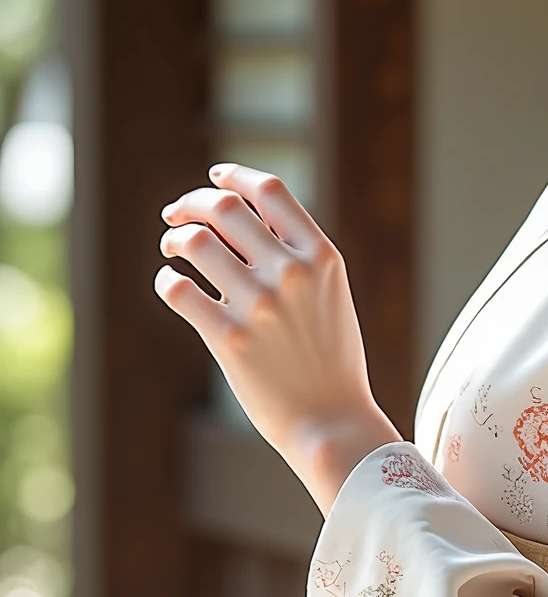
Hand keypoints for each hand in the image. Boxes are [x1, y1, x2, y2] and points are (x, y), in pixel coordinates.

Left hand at [155, 163, 400, 512]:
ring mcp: (260, 305)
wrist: (332, 420)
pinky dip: (167, 280)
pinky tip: (172, 285)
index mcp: (321, 256)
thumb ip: (297, 254)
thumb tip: (246, 215)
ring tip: (173, 249)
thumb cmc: (330, 357)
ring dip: (174, 239)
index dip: (235, 176)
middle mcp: (291, 273)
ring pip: (194, 243)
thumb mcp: (330, 293)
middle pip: (224, 207)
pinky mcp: (230, 339)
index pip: (270, 191)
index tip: (215, 177)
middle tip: (177, 215)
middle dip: (191, 203)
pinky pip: (178, 289)